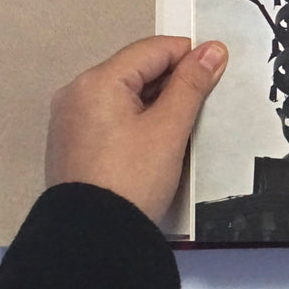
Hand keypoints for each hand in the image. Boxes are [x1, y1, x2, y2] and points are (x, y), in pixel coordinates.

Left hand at [46, 35, 227, 223]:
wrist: (92, 240)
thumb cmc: (131, 181)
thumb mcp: (169, 128)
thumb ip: (192, 84)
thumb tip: (212, 50)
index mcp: (97, 81)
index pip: (153, 49)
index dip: (190, 56)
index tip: (218, 73)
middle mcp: (76, 93)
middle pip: (137, 69)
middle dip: (173, 81)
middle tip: (203, 105)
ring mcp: (70, 119)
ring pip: (124, 93)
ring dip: (156, 102)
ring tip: (181, 128)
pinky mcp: (71, 143)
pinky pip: (110, 116)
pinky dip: (136, 119)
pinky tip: (154, 142)